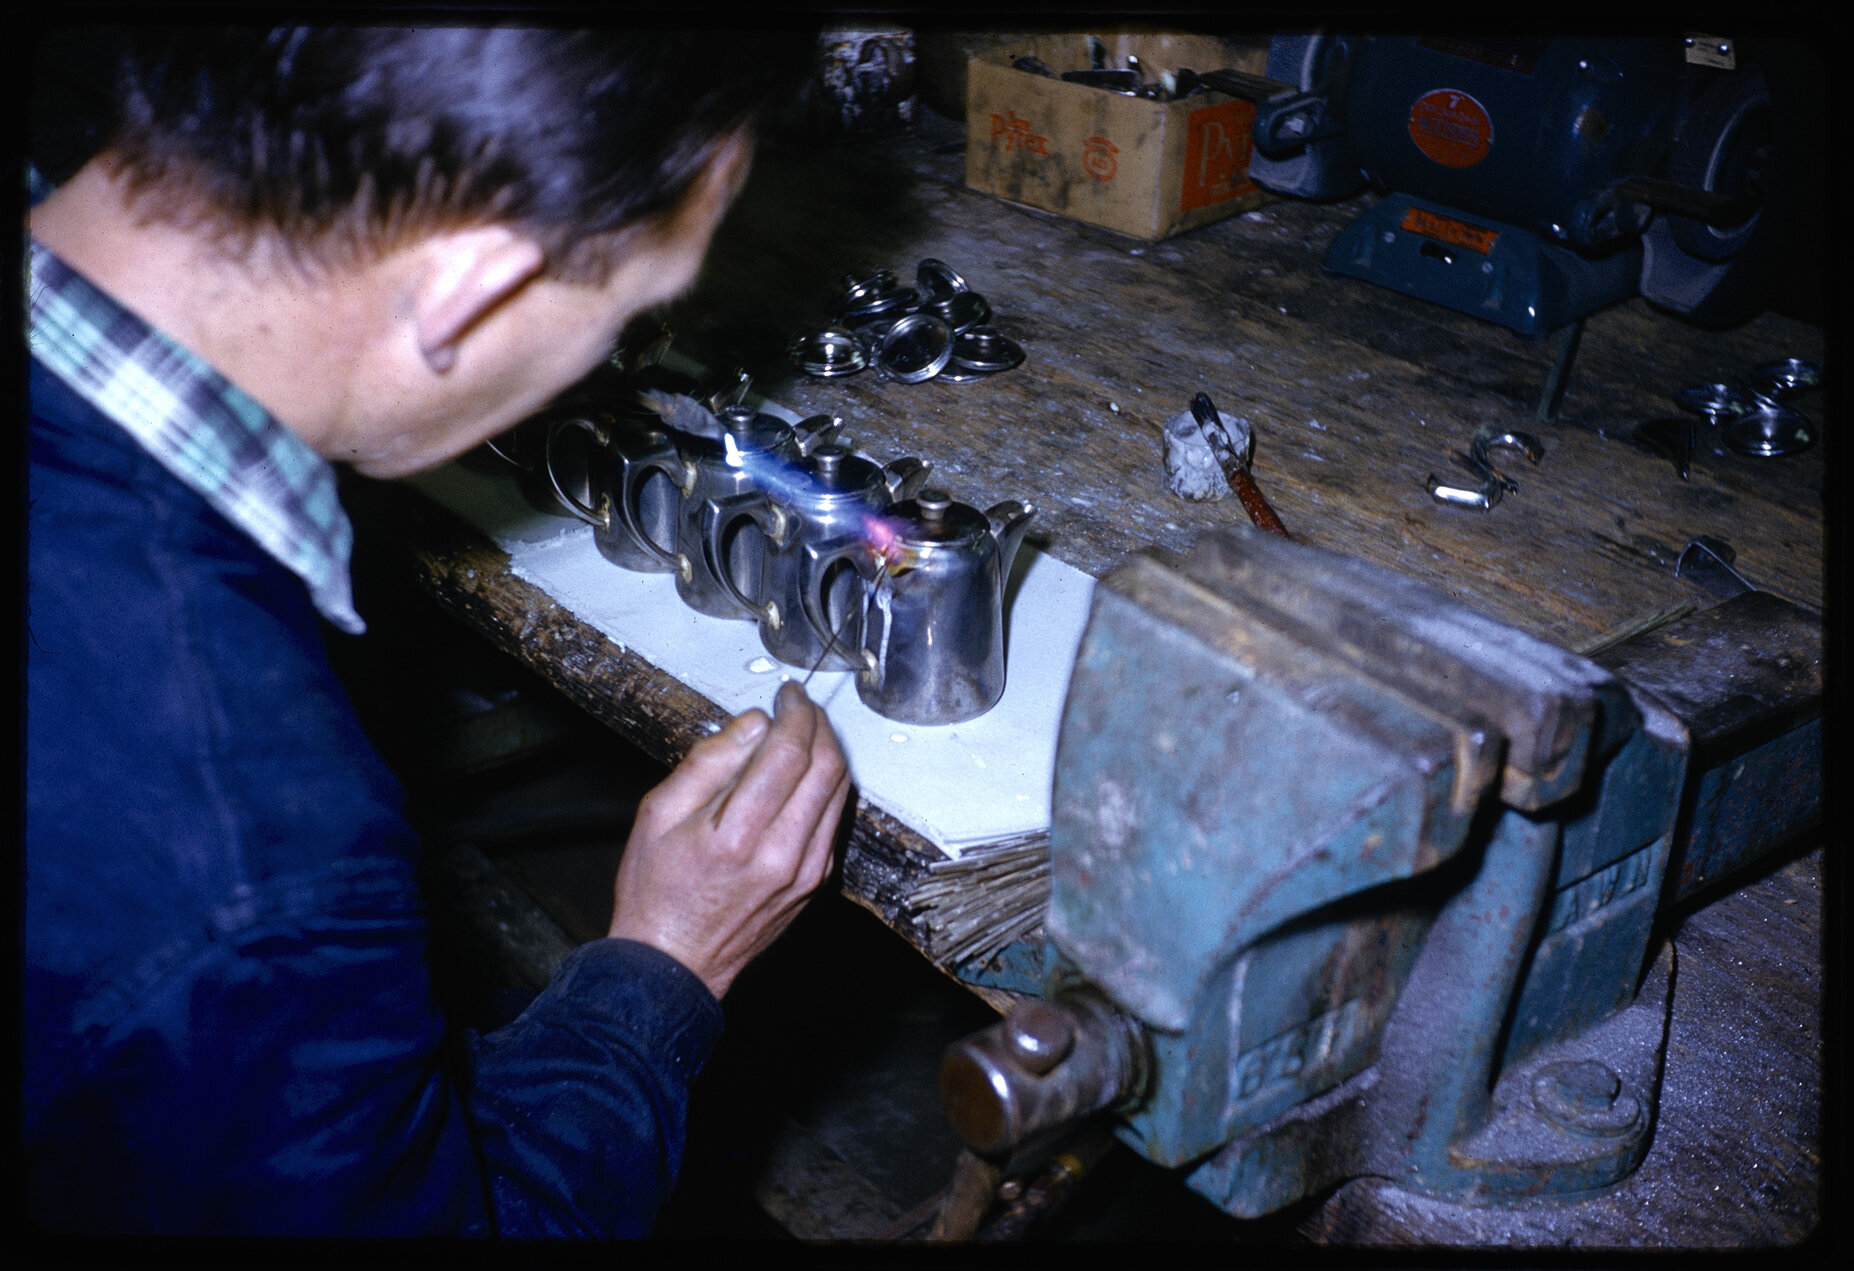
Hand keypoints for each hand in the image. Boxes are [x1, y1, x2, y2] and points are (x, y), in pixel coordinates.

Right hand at [607, 681, 850, 998]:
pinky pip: (834, 821)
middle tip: (800, 707)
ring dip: (829, 752)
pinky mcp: (815, 883)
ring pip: (840, 793)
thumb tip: (752, 725)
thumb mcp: (657, 815)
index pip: (789, 754)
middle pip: (827, 768)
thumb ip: (707, 763)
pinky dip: (827, 787)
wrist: (674, 963)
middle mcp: (782, 855)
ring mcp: (805, 872)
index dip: (795, 713)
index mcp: (738, 835)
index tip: (787, 695)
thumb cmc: (656, 892)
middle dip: (818, 725)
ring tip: (804, 733)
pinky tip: (805, 775)